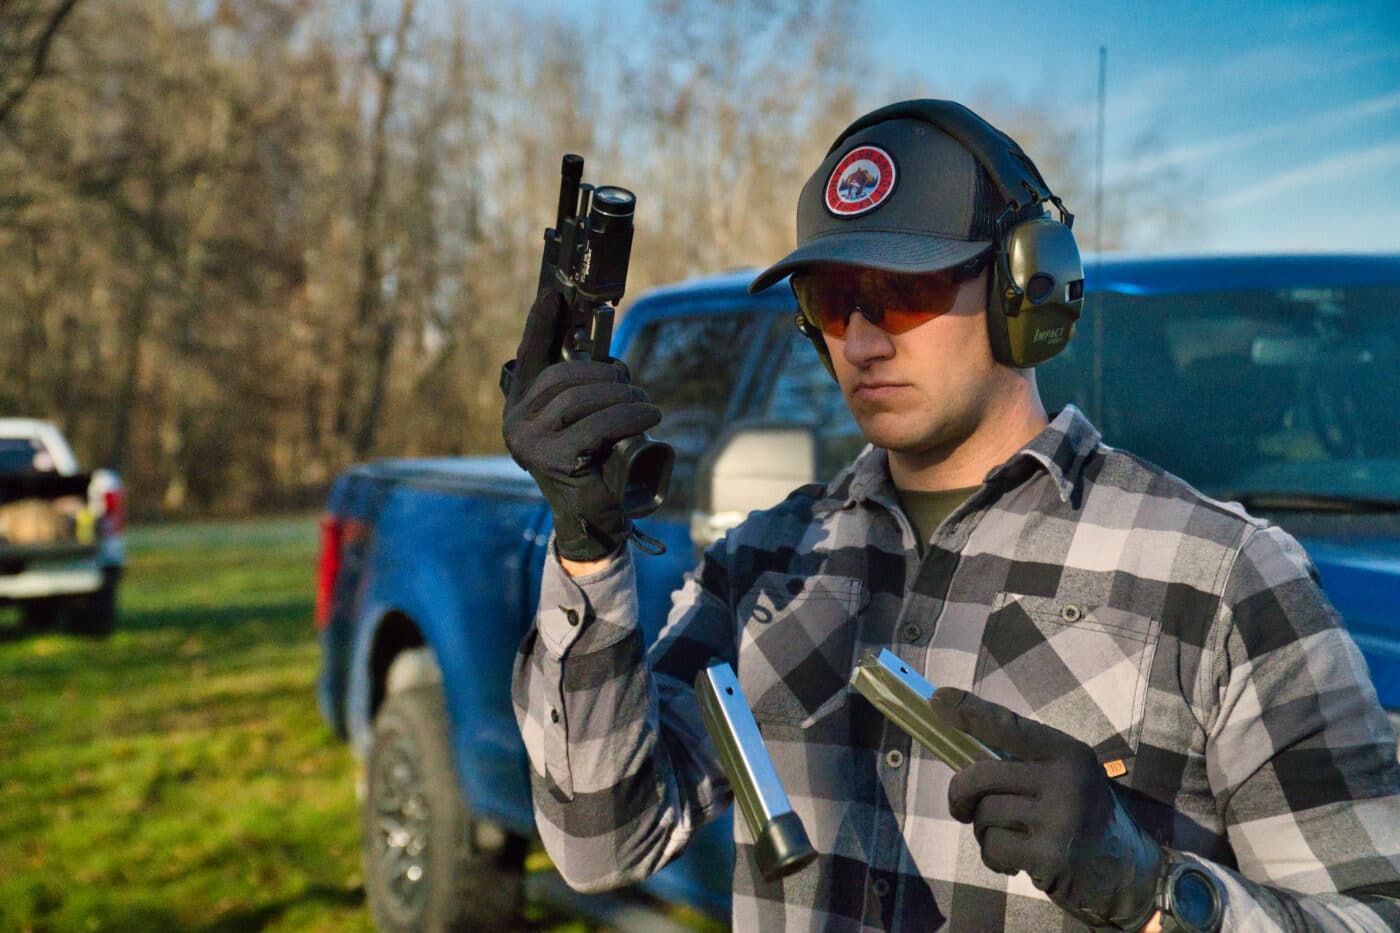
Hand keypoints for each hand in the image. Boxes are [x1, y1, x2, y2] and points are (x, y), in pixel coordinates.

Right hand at [502, 289, 660, 560]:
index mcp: (519, 408)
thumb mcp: (585, 420)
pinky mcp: (553, 460)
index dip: (541, 323)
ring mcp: (529, 444)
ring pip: (579, 399)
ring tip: (646, 405)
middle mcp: (515, 423)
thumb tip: (609, 360)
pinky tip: (648, 416)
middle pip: (560, 376)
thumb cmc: (592, 464)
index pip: (528, 356)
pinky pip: (595, 425)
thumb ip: (584, 392)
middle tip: (631, 384)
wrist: (593, 519)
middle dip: (603, 374)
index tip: (552, 291)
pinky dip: (628, 416)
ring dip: (621, 396)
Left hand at [934, 688, 1163, 930]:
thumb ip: (1023, 762)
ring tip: (1009, 837)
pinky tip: (1017, 860)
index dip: (970, 712)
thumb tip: (961, 746)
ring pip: (984, 815)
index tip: (937, 700)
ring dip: (984, 831)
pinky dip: (994, 856)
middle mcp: (1065, 779)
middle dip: (960, 794)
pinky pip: (992, 847)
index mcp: (1067, 753)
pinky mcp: (1049, 855)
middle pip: (981, 776)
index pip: (1009, 726)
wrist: (1130, 873)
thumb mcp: (1064, 777)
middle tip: (962, 808)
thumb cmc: (1083, 818)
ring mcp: (1058, 818)